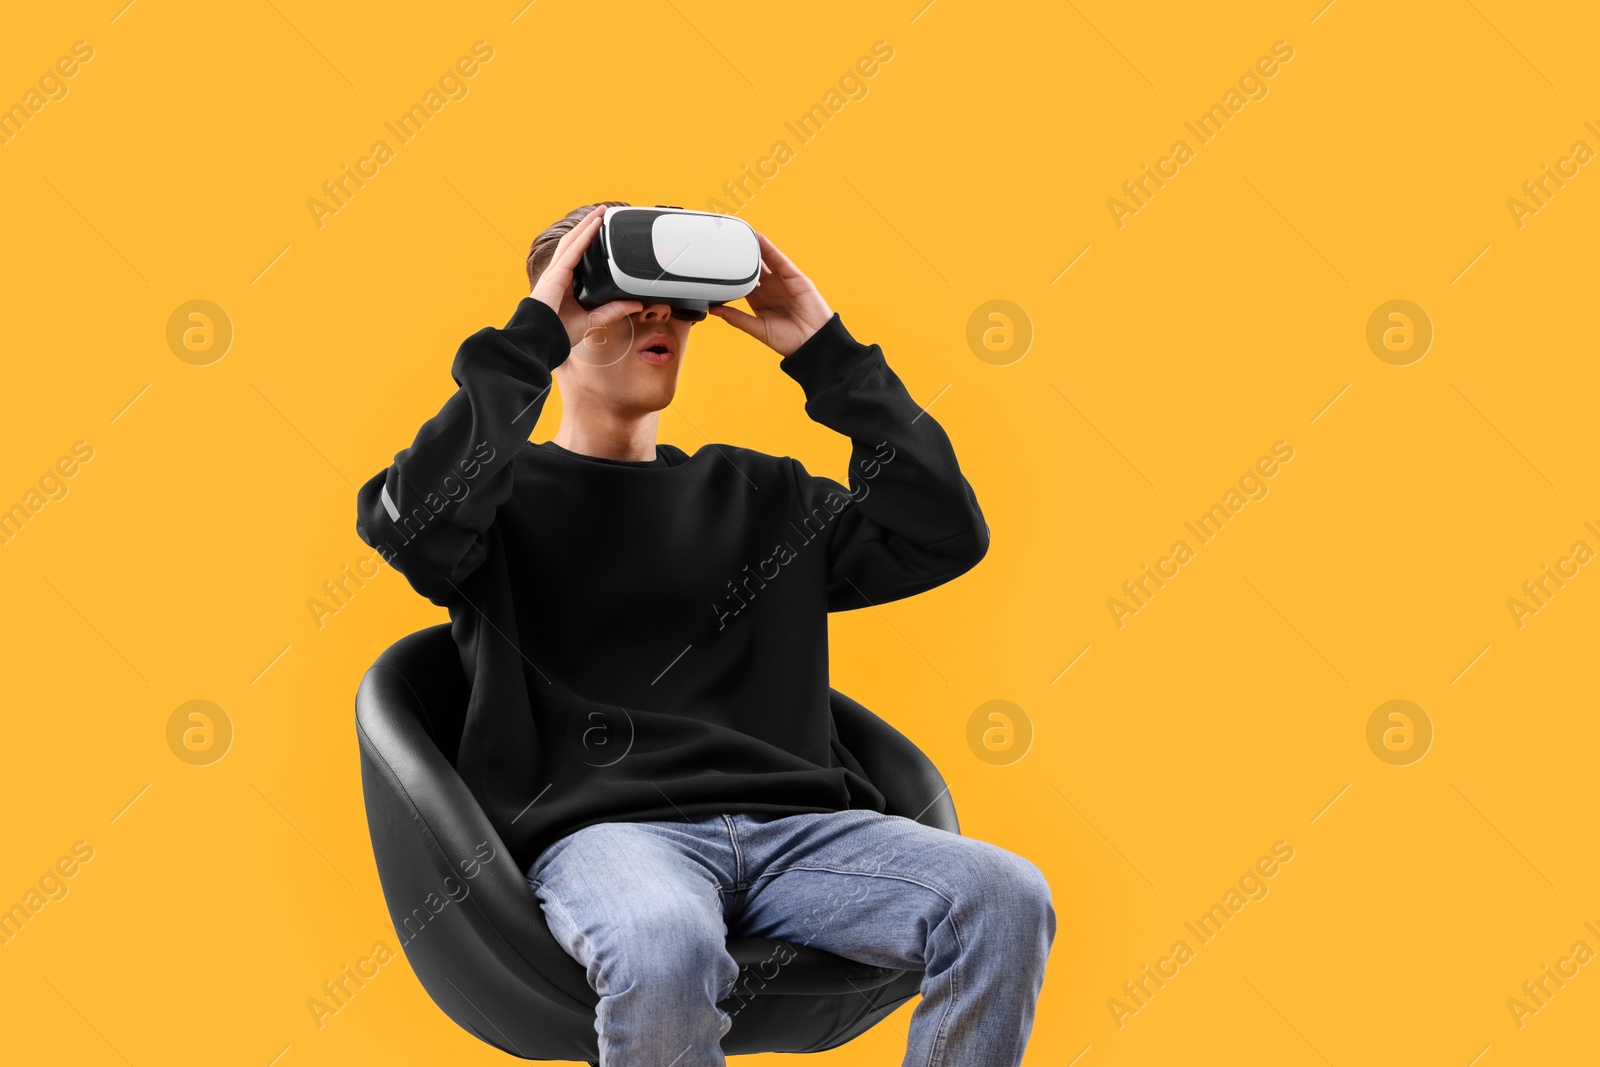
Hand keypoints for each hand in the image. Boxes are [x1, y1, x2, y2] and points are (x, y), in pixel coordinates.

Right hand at [531, 206, 642, 348]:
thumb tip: (635, 304)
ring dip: (587, 225)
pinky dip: (584, 237)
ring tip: (600, 213)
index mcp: (566, 283)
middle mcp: (560, 274)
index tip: (601, 231)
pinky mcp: (557, 273)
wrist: (543, 338)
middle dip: (588, 226)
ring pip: (573, 241)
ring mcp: (556, 272)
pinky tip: (594, 226)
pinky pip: (574, 251)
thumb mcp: (594, 319)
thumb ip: (614, 310)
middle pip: (575, 242)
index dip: (588, 241)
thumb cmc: (559, 332)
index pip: (579, 256)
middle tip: (602, 213)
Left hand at [707, 232, 832, 356]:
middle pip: (753, 268)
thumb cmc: (788, 340)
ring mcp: (782, 282)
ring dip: (754, 248)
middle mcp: (770, 289)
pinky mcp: (795, 277)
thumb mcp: (757, 329)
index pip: (742, 283)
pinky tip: (759, 239)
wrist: (812, 342)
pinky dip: (770, 249)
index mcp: (759, 301)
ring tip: (741, 235)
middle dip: (742, 257)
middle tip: (727, 244)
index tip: (718, 264)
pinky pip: (780, 260)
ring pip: (766, 261)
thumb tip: (714, 310)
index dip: (732, 273)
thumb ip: (737, 318)